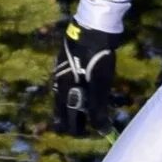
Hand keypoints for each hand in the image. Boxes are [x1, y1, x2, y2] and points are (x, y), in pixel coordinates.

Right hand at [50, 19, 123, 134]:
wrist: (94, 27)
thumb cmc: (96, 57)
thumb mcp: (99, 84)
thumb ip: (98, 107)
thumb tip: (101, 130)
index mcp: (64, 89)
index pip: (65, 116)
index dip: (74, 127)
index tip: (82, 133)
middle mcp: (60, 81)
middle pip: (62, 107)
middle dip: (71, 118)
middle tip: (82, 125)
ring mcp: (63, 70)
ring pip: (65, 95)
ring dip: (75, 105)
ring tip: (85, 110)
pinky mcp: (69, 62)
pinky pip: (70, 84)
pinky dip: (77, 93)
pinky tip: (85, 90)